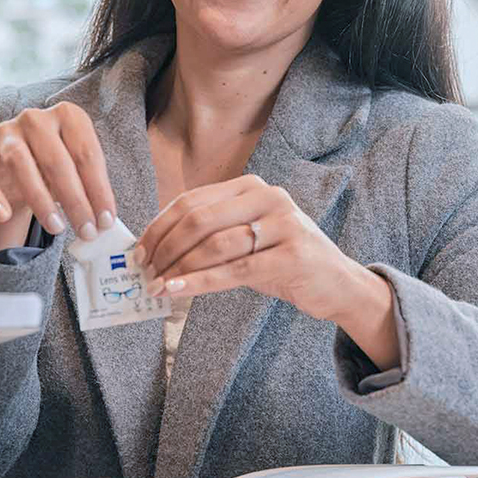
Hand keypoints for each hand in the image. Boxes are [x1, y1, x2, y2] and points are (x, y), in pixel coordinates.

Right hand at [0, 100, 117, 254]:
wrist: (9, 164)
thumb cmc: (52, 167)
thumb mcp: (74, 170)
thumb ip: (88, 189)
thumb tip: (104, 221)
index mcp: (67, 115)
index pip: (87, 153)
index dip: (99, 190)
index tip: (106, 221)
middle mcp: (34, 118)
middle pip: (56, 160)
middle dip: (75, 200)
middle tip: (87, 232)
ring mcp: (3, 132)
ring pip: (20, 163)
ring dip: (41, 200)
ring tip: (57, 228)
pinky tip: (4, 216)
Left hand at [133, 174, 371, 322]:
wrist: (338, 283)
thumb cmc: (284, 260)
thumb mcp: (248, 237)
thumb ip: (211, 234)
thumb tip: (157, 248)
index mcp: (251, 186)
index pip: (191, 201)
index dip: (160, 226)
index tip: (139, 250)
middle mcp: (268, 197)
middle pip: (198, 220)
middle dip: (164, 247)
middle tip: (145, 271)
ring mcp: (283, 225)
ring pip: (214, 245)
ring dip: (178, 268)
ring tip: (156, 285)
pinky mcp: (292, 256)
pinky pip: (235, 270)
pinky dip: (200, 282)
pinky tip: (176, 291)